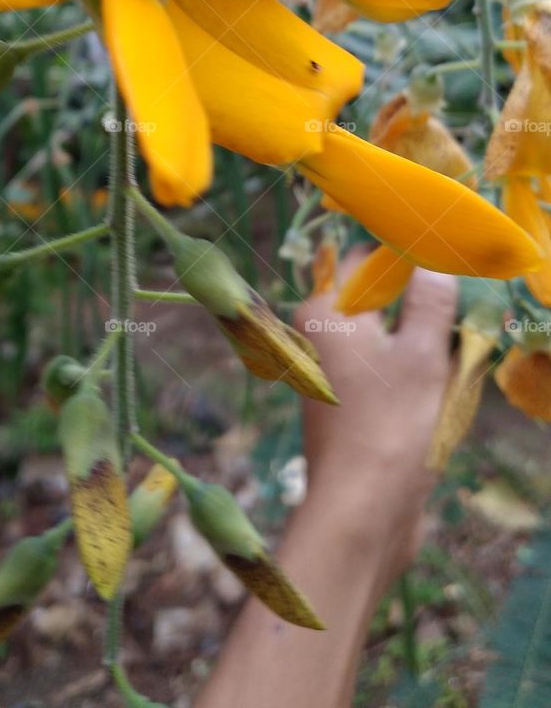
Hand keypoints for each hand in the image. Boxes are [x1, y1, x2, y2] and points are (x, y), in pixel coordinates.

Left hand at [295, 249, 456, 585]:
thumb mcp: (422, 355)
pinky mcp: (348, 407)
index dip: (411, 261)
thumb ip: (431, 302)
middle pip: (380, 302)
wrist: (361, 516)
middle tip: (459, 322)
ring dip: (424, 349)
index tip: (450, 269)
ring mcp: (332, 374)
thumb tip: (434, 264)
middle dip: (423, 311)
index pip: (368, 261)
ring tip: (452, 364)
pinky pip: (386, 375)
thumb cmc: (388, 427)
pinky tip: (440, 395)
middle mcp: (318, 337)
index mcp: (324, 311)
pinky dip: (414, 379)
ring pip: (389, 341)